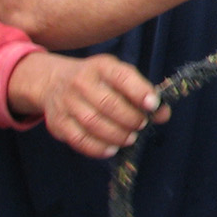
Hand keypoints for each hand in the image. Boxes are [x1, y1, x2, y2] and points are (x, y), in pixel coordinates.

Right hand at [29, 52, 168, 159]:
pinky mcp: (58, 123)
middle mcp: (81, 82)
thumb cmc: (97, 82)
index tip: (153, 105)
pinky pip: (79, 139)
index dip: (139, 91)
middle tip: (141, 125)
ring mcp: (67, 102)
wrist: (53, 81)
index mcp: (102, 67)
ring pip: (93, 123)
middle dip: (130, 119)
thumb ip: (142, 93)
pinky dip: (98, 148)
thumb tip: (163, 114)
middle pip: (108, 104)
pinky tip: (112, 149)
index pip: (122, 77)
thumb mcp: (119, 77)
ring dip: (117, 135)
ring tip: (130, 138)